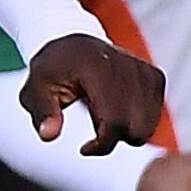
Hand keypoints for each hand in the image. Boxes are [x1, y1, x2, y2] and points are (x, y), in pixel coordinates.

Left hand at [22, 32, 166, 154]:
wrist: (73, 42)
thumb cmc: (53, 69)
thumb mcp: (35, 89)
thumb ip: (42, 112)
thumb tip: (49, 135)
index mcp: (96, 68)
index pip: (114, 120)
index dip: (102, 144)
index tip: (84, 148)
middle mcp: (126, 66)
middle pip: (137, 128)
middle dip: (115, 139)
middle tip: (93, 129)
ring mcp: (144, 70)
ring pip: (148, 125)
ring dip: (127, 131)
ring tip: (102, 117)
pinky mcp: (155, 75)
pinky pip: (156, 115)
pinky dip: (138, 120)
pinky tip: (117, 110)